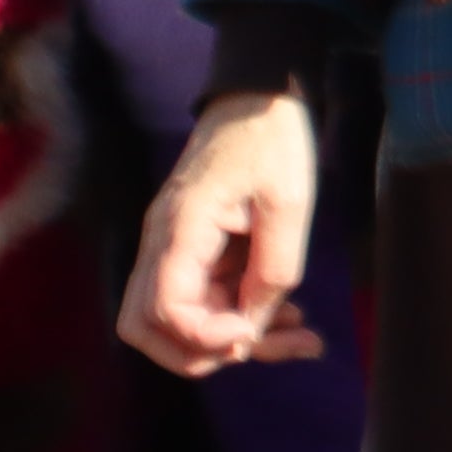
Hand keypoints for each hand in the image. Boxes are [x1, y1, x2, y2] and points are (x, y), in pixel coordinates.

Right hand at [122, 89, 323, 370]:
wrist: (258, 99)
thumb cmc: (272, 140)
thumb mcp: (288, 203)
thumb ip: (275, 269)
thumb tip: (254, 326)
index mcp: (179, 228)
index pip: (163, 310)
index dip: (206, 336)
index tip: (255, 332)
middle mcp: (162, 244)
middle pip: (149, 328)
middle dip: (208, 352)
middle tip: (275, 344)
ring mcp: (173, 248)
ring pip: (178, 321)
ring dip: (232, 340)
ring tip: (301, 337)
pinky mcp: (193, 250)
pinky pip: (203, 299)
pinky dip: (240, 317)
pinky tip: (291, 318)